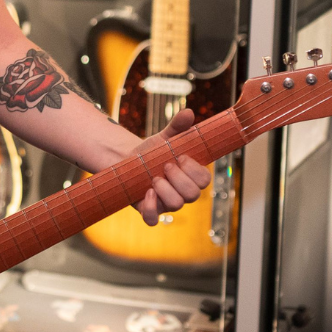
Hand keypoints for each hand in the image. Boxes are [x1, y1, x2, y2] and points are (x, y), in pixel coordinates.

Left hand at [132, 107, 211, 226]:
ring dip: (165, 189)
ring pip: (176, 205)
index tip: (180, 156)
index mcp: (190, 176)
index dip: (194, 170)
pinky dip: (151, 208)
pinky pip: (153, 219)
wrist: (127, 161)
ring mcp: (166, 203)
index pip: (204, 180)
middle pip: (193, 195)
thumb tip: (188, 112)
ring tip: (153, 177)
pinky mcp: (148, 210)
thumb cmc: (152, 152)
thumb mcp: (164, 137)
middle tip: (165, 165)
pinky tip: (146, 193)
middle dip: (179, 178)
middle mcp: (181, 192)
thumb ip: (178, 127)